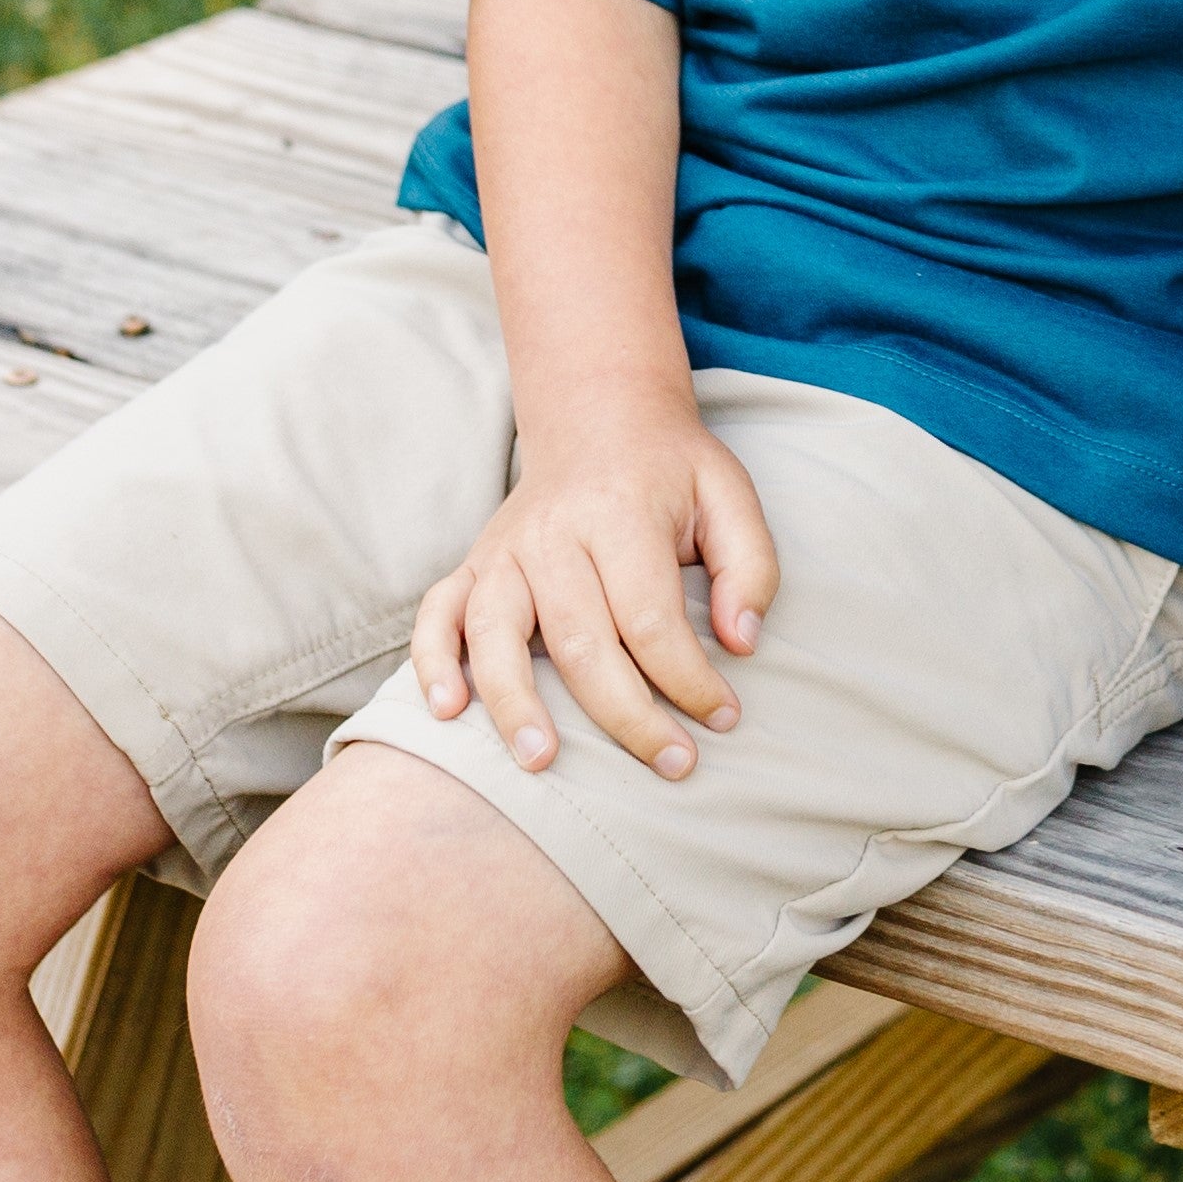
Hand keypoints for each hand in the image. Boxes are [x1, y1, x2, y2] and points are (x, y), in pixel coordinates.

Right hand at [412, 410, 777, 779]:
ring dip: (515, 703)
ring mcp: (504, 549)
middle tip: (672, 764)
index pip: (651, 616)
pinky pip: (437, 614)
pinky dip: (432, 661)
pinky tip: (447, 710)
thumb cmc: (671, 471)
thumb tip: (742, 643)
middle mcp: (553, 532)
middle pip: (581, 640)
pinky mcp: (472, 564)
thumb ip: (750, 566)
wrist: (600, 417)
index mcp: (621, 513)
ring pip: (496, 634)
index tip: (722, 716)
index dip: (689, 678)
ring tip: (541, 762)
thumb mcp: (730, 495)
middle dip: (627, 715)